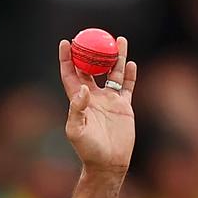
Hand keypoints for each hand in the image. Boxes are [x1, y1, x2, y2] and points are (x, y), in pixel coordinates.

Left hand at [59, 37, 136, 173]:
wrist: (108, 163)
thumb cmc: (88, 150)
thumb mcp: (76, 131)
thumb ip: (77, 110)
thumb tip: (83, 90)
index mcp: (78, 101)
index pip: (71, 75)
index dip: (68, 59)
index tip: (67, 42)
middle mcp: (93, 97)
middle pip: (92, 69)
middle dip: (92, 52)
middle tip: (95, 35)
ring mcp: (109, 101)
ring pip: (113, 73)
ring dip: (115, 57)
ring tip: (119, 40)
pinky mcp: (124, 107)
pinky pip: (127, 86)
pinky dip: (129, 74)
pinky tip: (130, 63)